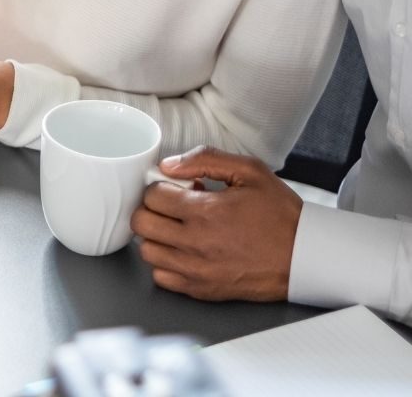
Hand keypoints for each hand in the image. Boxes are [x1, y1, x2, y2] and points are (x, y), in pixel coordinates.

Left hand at [130, 146, 302, 301]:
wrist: (307, 257)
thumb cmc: (280, 214)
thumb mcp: (249, 171)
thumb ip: (204, 160)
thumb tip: (168, 165)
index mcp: (205, 211)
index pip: (152, 196)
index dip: (160, 186)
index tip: (173, 188)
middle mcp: (196, 243)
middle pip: (142, 223)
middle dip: (151, 208)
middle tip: (169, 205)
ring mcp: (198, 270)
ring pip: (147, 251)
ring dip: (155, 235)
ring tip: (175, 226)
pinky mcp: (203, 290)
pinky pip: (161, 277)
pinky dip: (165, 262)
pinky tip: (182, 250)